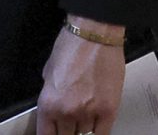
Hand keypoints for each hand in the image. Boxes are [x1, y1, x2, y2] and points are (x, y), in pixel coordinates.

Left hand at [36, 19, 125, 134]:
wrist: (95, 33)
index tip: (53, 133)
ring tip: (83, 115)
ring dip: (82, 128)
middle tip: (69, 122)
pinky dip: (97, 131)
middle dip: (66, 131)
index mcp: (49, 102)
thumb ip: (50, 93)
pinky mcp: (109, 111)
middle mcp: (67, 112)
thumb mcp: (49, 70)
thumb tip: (53, 107)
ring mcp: (89, 113)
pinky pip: (102, 134)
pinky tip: (95, 124)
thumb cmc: (71, 45)